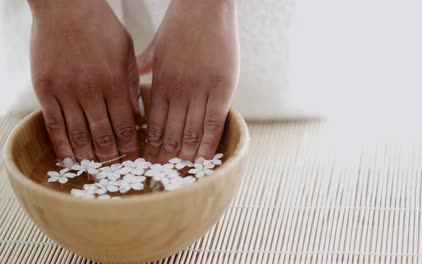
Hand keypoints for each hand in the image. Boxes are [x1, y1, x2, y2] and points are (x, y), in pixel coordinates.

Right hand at [29, 0, 140, 161]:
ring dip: (88, 158)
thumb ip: (131, 84)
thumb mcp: (125, 52)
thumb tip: (137, 115)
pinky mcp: (45, 89)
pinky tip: (69, 159)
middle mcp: (92, 91)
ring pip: (79, 135)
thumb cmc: (101, 27)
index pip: (126, 126)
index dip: (131, 148)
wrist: (65, 7)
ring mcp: (66, 91)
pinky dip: (62, 146)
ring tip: (95, 171)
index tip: (134, 162)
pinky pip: (54, 125)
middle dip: (112, 159)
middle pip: (104, 136)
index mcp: (116, 83)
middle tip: (116, 173)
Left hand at [138, 0, 239, 162]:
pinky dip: (208, 144)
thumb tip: (135, 78)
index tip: (150, 163)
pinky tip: (204, 159)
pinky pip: (214, 123)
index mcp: (160, 83)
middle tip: (163, 177)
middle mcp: (177, 91)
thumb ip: (145, 66)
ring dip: (185, 156)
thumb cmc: (181, 25)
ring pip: (190, 132)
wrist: (205, 6)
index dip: (152, 147)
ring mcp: (200, 90)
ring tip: (182, 173)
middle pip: (169, 133)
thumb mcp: (157, 47)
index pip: (153, 124)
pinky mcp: (222, 87)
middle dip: (165, 158)